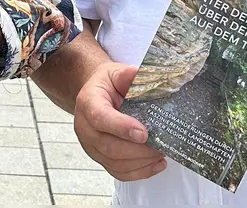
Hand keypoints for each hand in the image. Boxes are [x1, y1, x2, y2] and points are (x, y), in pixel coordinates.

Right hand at [74, 62, 167, 180]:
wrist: (96, 94)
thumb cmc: (108, 84)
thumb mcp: (116, 72)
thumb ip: (128, 74)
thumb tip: (141, 75)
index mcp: (88, 102)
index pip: (101, 118)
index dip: (122, 127)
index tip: (144, 133)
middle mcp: (84, 127)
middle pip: (109, 146)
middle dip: (138, 150)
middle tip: (161, 145)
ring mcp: (90, 146)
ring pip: (115, 163)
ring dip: (142, 162)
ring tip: (161, 153)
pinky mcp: (100, 158)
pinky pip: (118, 173)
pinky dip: (140, 172)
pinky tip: (156, 164)